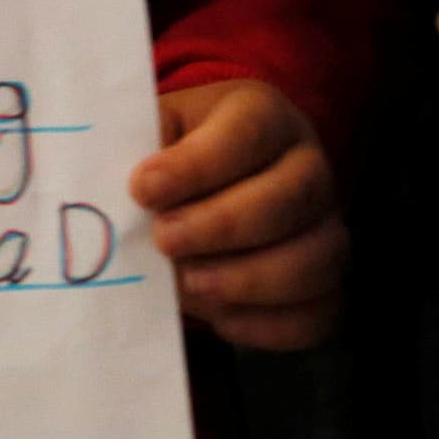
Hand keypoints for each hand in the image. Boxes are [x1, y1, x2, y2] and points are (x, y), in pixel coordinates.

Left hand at [132, 78, 343, 349]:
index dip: (196, 166)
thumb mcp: (153, 130)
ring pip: (316, 258)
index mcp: (261, 113)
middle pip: (289, 198)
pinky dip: (270, 325)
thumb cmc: (171, 154)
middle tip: (164, 242)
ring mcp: (326, 225)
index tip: (142, 190)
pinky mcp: (326, 282)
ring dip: (248, 280)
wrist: (209, 184)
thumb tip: (112, 200)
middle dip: (221, 226)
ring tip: (189, 285)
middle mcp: (307, 165)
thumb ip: (138, 153)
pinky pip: (319, 313)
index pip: (247, 133)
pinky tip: (221, 321)